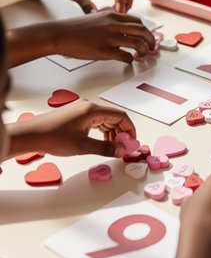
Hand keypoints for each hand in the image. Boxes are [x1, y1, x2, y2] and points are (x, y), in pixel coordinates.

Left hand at [7, 101, 136, 157]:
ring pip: (105, 120)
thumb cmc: (52, 137)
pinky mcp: (76, 116)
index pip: (120, 116)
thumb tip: (121, 151)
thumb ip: (104, 148)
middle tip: (124, 148)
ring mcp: (81, 110)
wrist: (30, 135)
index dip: (129, 129)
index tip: (132, 142)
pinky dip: (102, 131)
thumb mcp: (81, 146)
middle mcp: (88, 107)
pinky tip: (102, 142)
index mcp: (92, 110)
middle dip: (121, 133)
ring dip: (112, 133)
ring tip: (113, 148)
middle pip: (113, 117)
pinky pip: (96, 121)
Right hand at [46, 11, 155, 63]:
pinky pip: (124, 56)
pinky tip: (128, 61)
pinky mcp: (103, 51)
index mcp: (111, 16)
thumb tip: (122, 30)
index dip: (145, 29)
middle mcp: (113, 25)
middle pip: (142, 31)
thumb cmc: (75, 28)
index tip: (147, 36)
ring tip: (142, 55)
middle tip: (151, 47)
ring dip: (143, 51)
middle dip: (150, 40)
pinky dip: (130, 59)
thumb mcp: (96, 18)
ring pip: (137, 44)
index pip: (137, 21)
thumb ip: (110, 22)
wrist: (60, 34)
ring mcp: (109, 38)